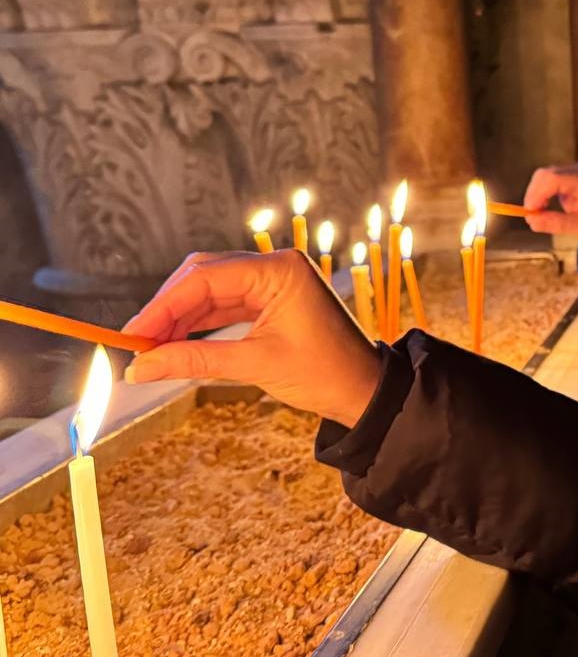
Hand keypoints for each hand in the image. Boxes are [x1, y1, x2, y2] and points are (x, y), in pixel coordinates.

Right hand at [122, 250, 380, 426]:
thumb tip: (142, 367)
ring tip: (150, 348)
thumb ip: (195, 361)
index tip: (132, 334)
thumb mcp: (255, 365)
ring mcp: (275, 281)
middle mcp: (276, 266)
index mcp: (279, 270)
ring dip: (181, 318)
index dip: (163, 306)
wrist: (365, 390)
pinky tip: (176, 343)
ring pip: (212, 291)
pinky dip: (201, 323)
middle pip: (204, 276)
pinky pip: (227, 304)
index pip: (205, 278)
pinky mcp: (273, 299)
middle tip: (136, 343)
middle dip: (168, 309)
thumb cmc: (324, 373)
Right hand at [523, 164, 577, 264]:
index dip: (536, 194)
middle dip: (534, 194)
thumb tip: (531, 220)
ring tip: (537, 214)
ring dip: (536, 194)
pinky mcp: (569, 177)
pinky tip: (543, 207)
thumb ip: (556, 224)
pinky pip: (548, 180)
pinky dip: (541, 193)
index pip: (553, 179)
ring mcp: (574, 172)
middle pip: (545, 174)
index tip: (529, 212)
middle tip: (531, 216)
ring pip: (544, 176)